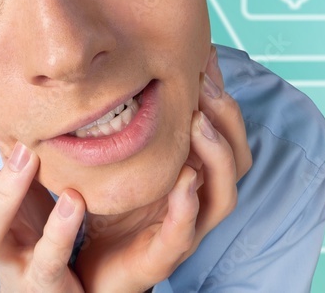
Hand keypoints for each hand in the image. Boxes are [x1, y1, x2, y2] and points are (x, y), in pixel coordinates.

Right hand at [0, 92, 86, 291]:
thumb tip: (18, 86)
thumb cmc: (45, 230)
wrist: (72, 292)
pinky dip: (57, 231)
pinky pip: (44, 259)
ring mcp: (13, 257)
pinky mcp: (44, 280)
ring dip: (2, 192)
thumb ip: (17, 145)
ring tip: (28, 154)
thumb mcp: (31, 182)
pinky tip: (75, 201)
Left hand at [74, 45, 252, 290]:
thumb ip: (140, 121)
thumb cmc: (112, 209)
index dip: (223, 93)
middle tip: (204, 83)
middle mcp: (201, 200)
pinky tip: (183, 180)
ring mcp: (188, 229)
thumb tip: (137, 64)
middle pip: (239, 158)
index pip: (227, 131)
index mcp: (198, 174)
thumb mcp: (128, 156)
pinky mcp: (164, 256)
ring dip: (216, 156)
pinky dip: (187, 206)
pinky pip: (185, 232)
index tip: (209, 56)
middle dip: (226, 117)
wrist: (85, 268)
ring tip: (198, 123)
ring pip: (224, 195)